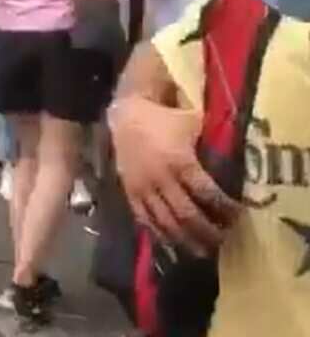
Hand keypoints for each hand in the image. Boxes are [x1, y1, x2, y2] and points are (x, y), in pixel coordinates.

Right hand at [108, 98, 241, 255]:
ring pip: (166, 221)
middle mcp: (161, 178)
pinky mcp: (130, 192)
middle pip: (187, 214)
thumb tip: (241, 151)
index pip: (207, 193)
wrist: (125, 116)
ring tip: (202, 250)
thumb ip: (212, 139)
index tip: (237, 216)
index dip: (224, 208)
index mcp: (180, 161)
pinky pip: (145, 219)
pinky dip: (160, 234)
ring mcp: (143, 188)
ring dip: (185, 239)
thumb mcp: (193, 122)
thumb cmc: (164, 118)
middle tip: (222, 240)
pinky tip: (174, 243)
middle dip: (207, 231)